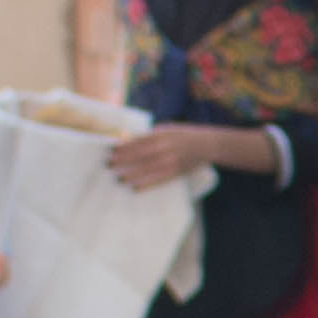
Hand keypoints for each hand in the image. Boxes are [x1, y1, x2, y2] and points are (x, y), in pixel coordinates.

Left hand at [103, 122, 245, 188]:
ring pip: (148, 169)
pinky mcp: (177, 172)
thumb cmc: (182, 135)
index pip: (138, 141)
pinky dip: (146, 184)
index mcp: (162, 134)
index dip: (124, 147)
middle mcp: (167, 147)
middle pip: (141, 155)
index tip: (110, 151)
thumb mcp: (166, 129)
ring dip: (132, 173)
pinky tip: (135, 188)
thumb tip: (127, 140)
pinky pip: (159, 180)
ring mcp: (173, 160)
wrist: (207, 144)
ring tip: (119, 178)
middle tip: (109, 165)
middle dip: (124, 160)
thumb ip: (149, 135)